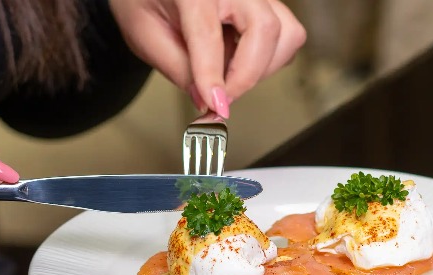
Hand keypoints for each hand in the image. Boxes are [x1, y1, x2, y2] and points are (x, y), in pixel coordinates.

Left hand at [108, 0, 305, 117]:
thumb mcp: (145, 34)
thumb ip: (176, 67)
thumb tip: (204, 98)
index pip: (209, 35)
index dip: (213, 77)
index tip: (216, 106)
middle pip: (265, 30)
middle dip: (247, 75)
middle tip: (222, 99)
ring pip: (287, 33)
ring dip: (264, 67)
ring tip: (231, 76)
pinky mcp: (268, 4)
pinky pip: (287, 34)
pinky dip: (270, 58)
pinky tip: (241, 60)